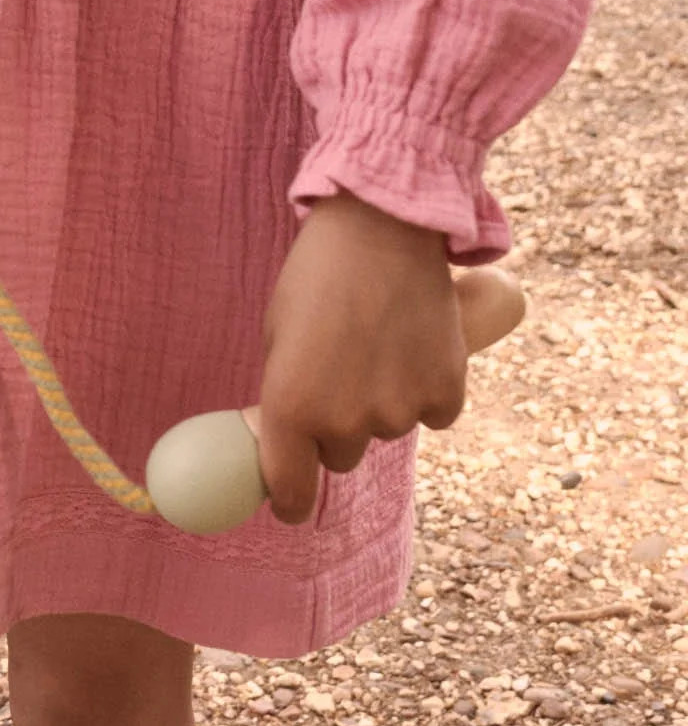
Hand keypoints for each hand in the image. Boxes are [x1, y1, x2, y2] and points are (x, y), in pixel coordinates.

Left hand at [254, 194, 465, 523]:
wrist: (381, 226)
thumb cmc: (317, 275)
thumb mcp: (278, 335)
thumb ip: (285, 395)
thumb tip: (284, 441)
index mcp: (291, 408)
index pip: (290, 491)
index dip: (289, 498)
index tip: (292, 498)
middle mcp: (345, 422)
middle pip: (340, 454)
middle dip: (337, 425)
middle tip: (340, 367)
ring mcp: (400, 412)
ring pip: (386, 429)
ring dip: (381, 400)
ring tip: (376, 340)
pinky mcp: (446, 393)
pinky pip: (431, 411)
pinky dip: (424, 387)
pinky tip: (414, 342)